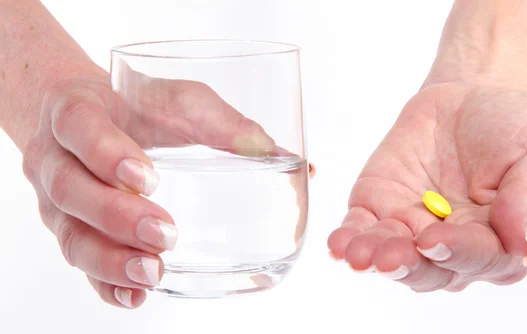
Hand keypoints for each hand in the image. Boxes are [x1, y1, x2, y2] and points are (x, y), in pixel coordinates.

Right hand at [21, 69, 293, 307]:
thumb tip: (277, 154)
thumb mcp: (176, 99)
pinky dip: (105, 284)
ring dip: (109, 259)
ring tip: (152, 272)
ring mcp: (55, 201)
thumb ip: (221, 122)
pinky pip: (78, 265)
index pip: (79, 127)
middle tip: (165, 233)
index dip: (106, 153)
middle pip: (69, 190)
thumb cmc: (138, 108)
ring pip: (69, 236)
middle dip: (116, 216)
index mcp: (76, 109)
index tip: (148, 178)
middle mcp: (55, 158)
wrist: (87, 119)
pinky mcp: (71, 231)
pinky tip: (135, 295)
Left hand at [327, 82, 526, 290]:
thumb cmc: (515, 130)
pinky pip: (362, 229)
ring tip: (358, 255)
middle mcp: (452, 246)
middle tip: (390, 258)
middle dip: (408, 265)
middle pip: (429, 269)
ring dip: (373, 257)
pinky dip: (349, 237)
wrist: (474, 96)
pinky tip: (339, 244)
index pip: (478, 258)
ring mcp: (411, 230)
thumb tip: (523, 248)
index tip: (435, 240)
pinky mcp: (379, 208)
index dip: (456, 252)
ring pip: (390, 255)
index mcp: (498, 244)